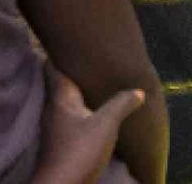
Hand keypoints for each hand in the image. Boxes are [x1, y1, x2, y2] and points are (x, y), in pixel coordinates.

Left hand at [31, 64, 145, 183]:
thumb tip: (138, 91)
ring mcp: (54, 127)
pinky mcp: (60, 142)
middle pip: (59, 82)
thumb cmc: (79, 151)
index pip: (53, 66)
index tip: (72, 40)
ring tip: (93, 83)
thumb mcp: (106, 125)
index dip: (60, 52)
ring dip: (76, 92)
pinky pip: (69, 117)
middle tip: (88, 59)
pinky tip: (91, 113)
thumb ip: (122, 104)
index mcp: (60, 98)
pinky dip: (79, 110)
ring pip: (64, 101)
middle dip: (71, 71)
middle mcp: (53, 108)